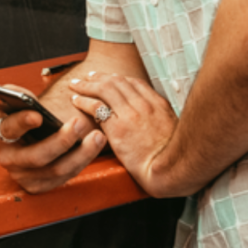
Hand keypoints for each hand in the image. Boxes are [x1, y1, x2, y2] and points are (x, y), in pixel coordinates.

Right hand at [0, 87, 105, 194]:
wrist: (25, 139)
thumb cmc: (20, 116)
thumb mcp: (12, 102)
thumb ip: (12, 93)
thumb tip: (13, 94)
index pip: (9, 129)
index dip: (22, 122)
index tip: (38, 116)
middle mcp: (8, 159)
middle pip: (37, 156)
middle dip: (61, 141)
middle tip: (79, 123)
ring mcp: (23, 176)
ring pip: (57, 170)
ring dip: (81, 153)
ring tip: (97, 136)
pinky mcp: (39, 185)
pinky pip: (65, 177)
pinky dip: (82, 162)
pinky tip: (93, 147)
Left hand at [69, 72, 178, 196]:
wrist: (171, 170)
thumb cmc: (172, 155)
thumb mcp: (172, 127)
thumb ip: (159, 116)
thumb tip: (150, 114)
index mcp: (158, 104)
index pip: (133, 82)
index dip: (116, 78)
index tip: (107, 78)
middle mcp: (143, 105)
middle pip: (116, 82)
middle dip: (98, 77)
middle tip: (87, 77)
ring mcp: (130, 114)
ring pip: (103, 89)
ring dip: (86, 85)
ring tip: (75, 85)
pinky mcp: (117, 128)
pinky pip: (96, 107)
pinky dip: (83, 101)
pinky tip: (76, 100)